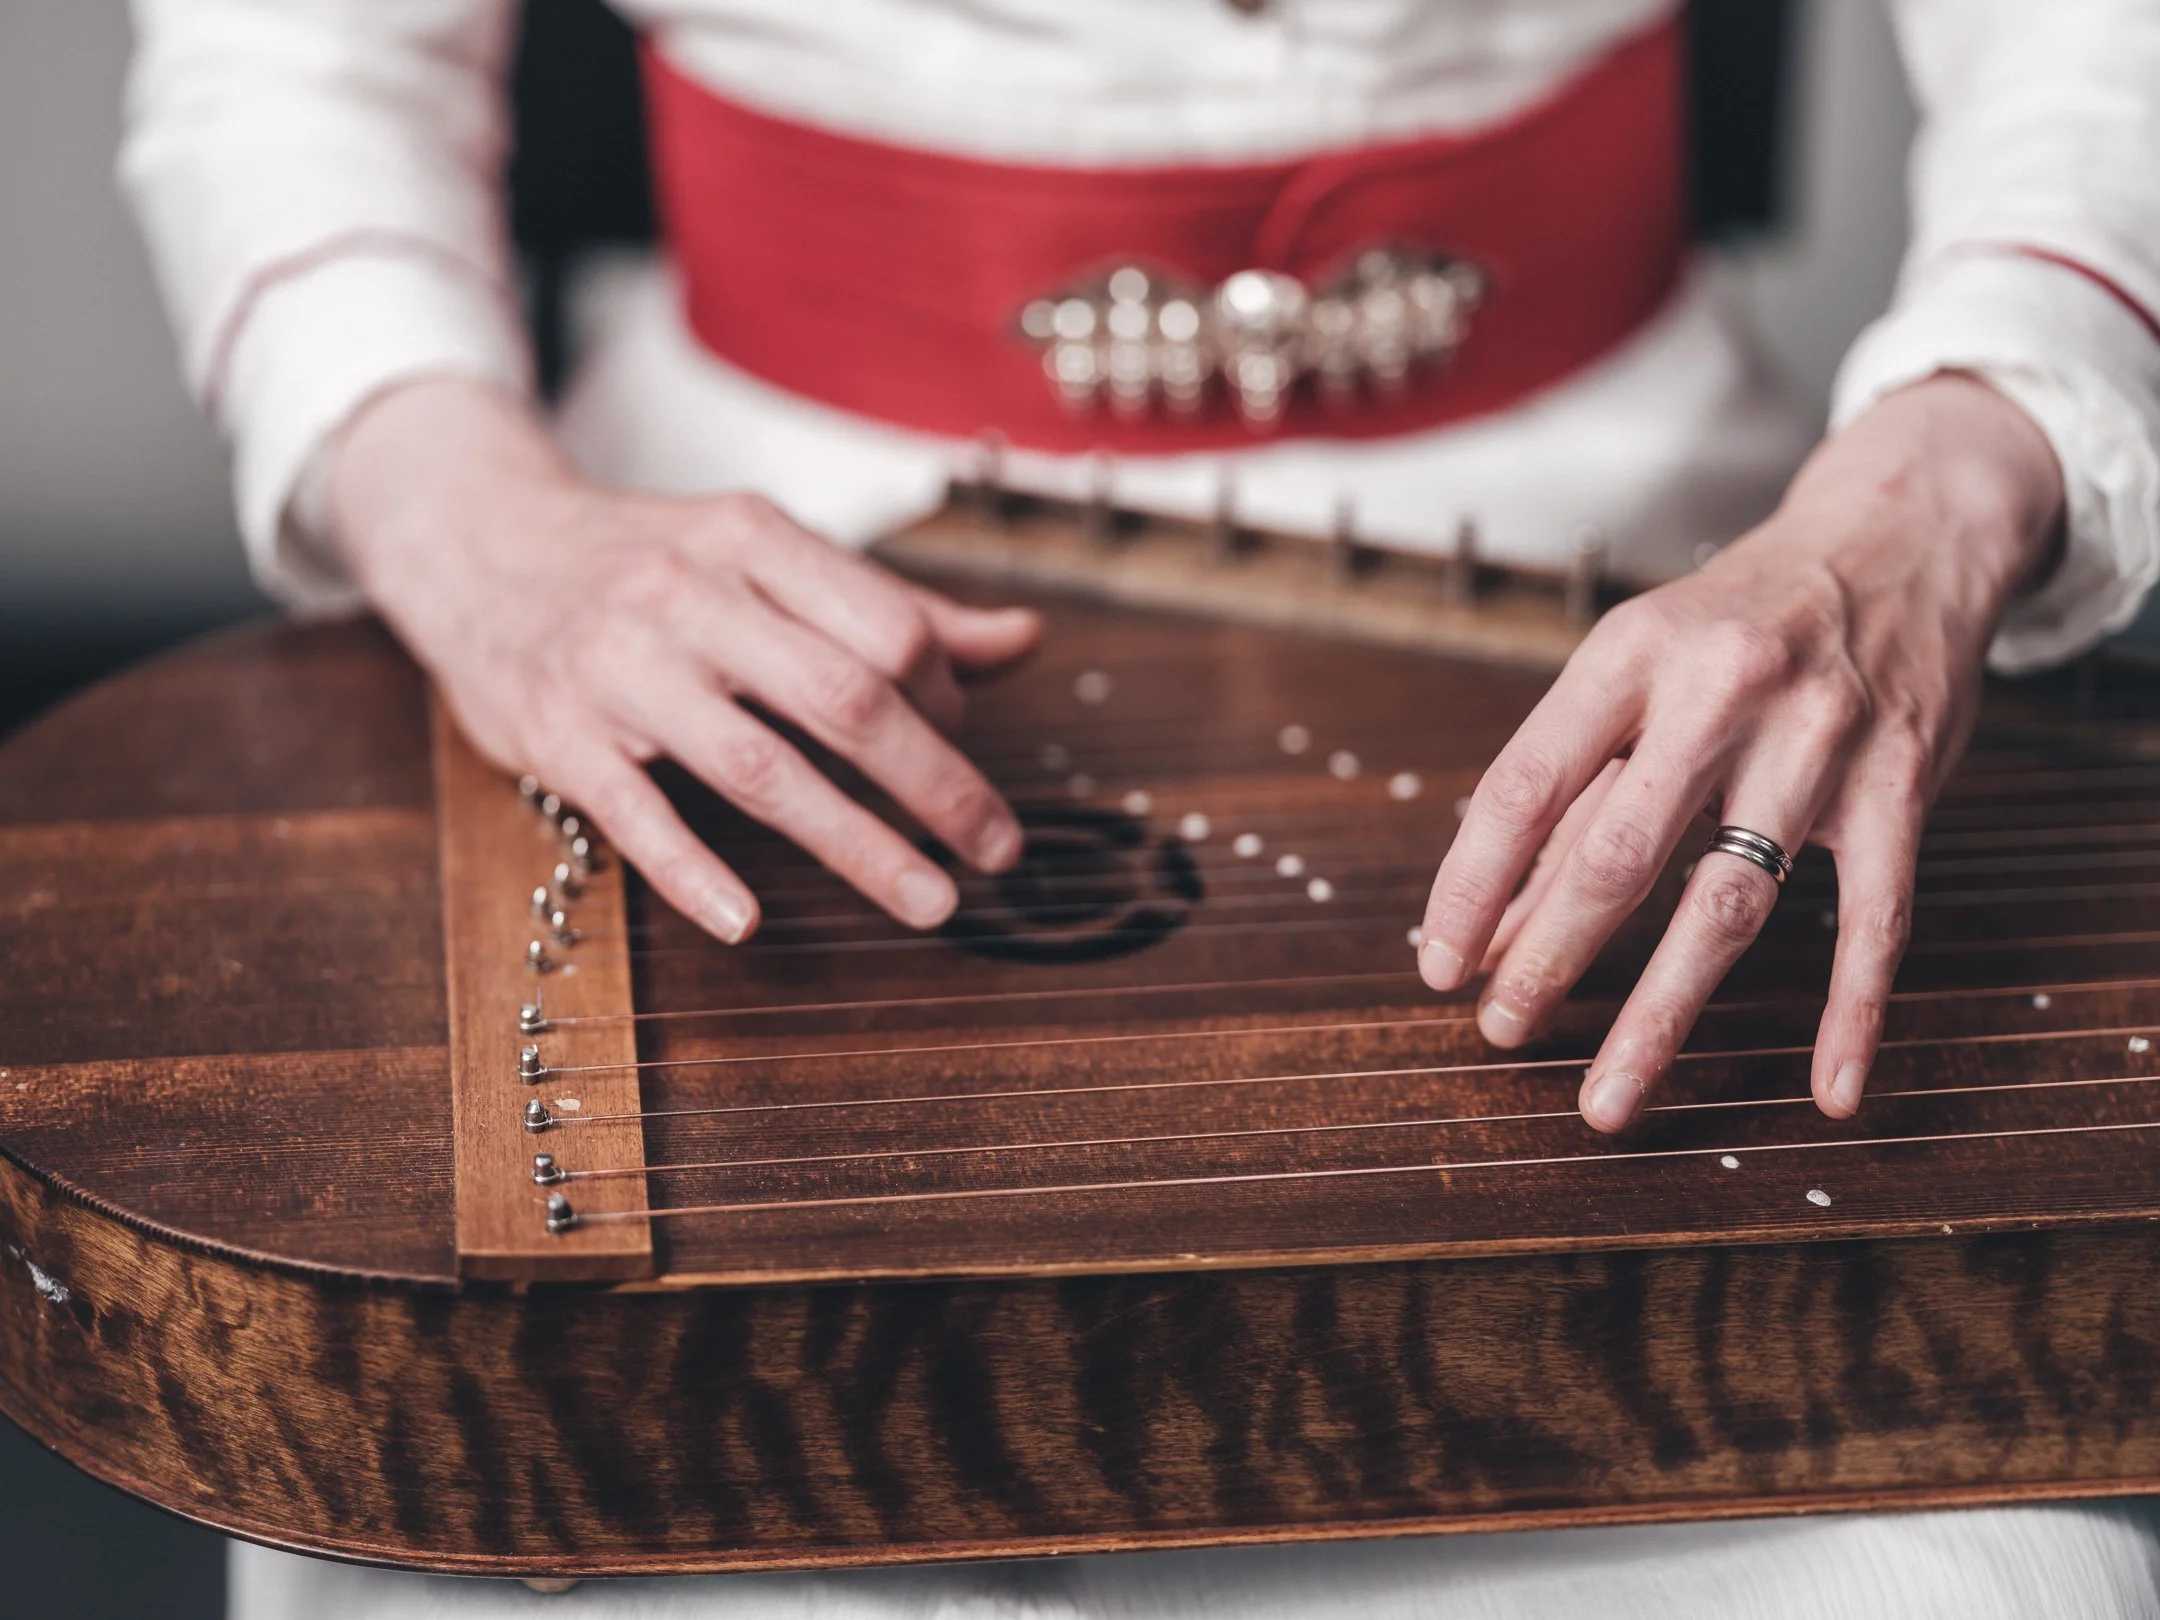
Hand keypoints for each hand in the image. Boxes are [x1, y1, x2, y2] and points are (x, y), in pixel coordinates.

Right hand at [326, 378, 1039, 942]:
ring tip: (929, 903)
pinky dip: (694, 871)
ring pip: (760, 766)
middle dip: (938, 785)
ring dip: (857, 844)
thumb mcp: (764, 557)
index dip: (947, 698)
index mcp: (754, 541)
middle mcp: (690, 595)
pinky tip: (749, 921)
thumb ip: (892, 608)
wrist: (478, 542)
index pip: (886, 627)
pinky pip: (633, 814)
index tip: (964, 747)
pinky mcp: (557, 733)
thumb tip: (1024, 641)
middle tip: (997, 850)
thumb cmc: (649, 563)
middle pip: (845, 699)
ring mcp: (619, 667)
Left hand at [1417, 375, 2065, 1130]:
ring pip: (1728, 901)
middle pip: (1617, 852)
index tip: (1437, 965)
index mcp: (1631, 655)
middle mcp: (1721, 692)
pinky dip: (1850, 1011)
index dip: (1472, 884)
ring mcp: (1818, 740)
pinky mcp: (1899, 784)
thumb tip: (1492, 930)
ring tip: (1608, 1097)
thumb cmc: (1736, 619)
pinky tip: (1829, 1090)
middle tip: (1502, 1032)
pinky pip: (1876, 919)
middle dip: (1550, 956)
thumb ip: (1569, 798)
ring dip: (1661, 1011)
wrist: (1902, 533)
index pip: (1526, 784)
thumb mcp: (1634, 675)